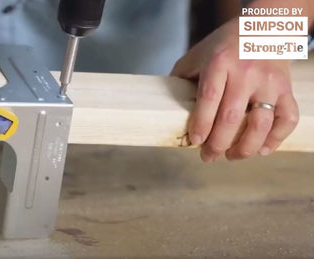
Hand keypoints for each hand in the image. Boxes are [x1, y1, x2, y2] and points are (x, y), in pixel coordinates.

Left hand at [171, 18, 298, 161]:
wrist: (263, 28)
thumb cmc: (223, 46)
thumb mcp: (196, 55)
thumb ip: (181, 78)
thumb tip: (164, 107)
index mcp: (220, 63)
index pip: (209, 98)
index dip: (202, 123)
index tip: (195, 141)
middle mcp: (246, 73)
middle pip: (232, 117)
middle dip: (218, 144)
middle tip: (208, 156)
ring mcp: (269, 82)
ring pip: (261, 123)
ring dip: (246, 147)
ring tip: (232, 156)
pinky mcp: (286, 89)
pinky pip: (287, 119)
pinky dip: (276, 138)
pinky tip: (262, 149)